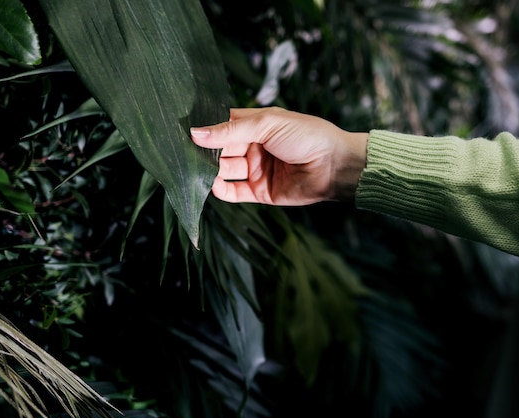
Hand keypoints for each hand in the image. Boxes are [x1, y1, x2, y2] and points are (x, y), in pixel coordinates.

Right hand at [190, 107, 367, 205]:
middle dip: (204, 152)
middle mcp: (253, 147)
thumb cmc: (307, 136)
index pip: (223, 125)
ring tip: (194, 170)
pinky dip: (222, 190)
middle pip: (220, 149)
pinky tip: (213, 186)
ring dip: (210, 171)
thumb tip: (196, 132)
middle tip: (184, 154)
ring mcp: (256, 170)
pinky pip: (235, 192)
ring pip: (224, 170)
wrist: (334, 166)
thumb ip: (230, 130)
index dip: (206, 128)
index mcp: (256, 125)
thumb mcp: (267, 124)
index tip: (184, 131)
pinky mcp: (260, 191)